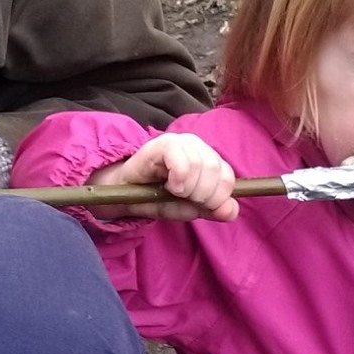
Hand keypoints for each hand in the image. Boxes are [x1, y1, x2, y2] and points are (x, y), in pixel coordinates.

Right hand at [86, 133, 238, 221]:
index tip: (200, 205)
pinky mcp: (162, 144)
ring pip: (200, 165)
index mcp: (207, 159)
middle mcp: (197, 146)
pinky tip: (171, 185)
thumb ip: (211, 209)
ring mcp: (180, 142)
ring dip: (188, 188)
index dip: (218, 197)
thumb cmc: (155, 196)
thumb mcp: (186, 208)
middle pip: (215, 170)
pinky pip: (181, 159)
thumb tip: (231, 211)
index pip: (227, 177)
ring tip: (174, 191)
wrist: (123, 192)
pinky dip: (179, 177)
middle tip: (182, 198)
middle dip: (201, 194)